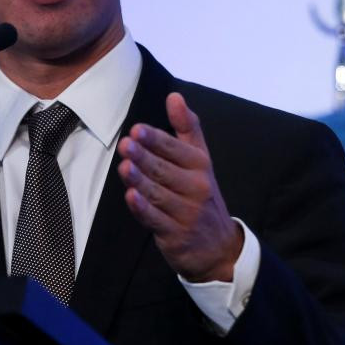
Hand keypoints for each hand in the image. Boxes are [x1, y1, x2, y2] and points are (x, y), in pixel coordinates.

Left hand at [116, 92, 241, 281]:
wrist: (219, 248)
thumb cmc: (201, 196)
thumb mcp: (201, 160)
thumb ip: (187, 128)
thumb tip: (174, 96)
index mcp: (201, 166)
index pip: (177, 149)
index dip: (156, 140)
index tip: (137, 130)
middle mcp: (197, 188)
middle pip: (165, 170)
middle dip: (145, 157)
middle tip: (126, 145)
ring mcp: (187, 213)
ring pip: (158, 193)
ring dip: (140, 180)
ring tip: (124, 166)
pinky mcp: (175, 235)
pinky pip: (156, 219)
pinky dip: (143, 209)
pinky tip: (131, 196)